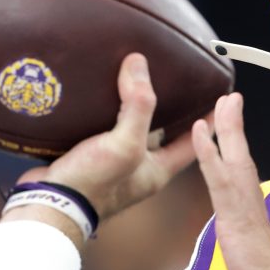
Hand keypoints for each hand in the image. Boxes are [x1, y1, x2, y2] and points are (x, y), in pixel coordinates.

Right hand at [7, 53, 196, 222]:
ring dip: (132, 106)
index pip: (193, 143)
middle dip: (168, 107)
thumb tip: (139, 65)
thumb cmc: (93, 185)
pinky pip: (103, 129)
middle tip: (174, 78)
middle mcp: (139, 168)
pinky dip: (105, 111)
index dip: (207, 122)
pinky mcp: (89, 157)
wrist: (48, 205)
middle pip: (161, 132)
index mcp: (157, 170)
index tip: (221, 99)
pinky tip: (101, 93)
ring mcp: (113, 163)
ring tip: (136, 76)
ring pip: (130, 128)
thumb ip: (138, 106)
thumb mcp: (125, 144)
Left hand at [178, 93, 269, 269]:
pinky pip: (225, 180)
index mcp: (251, 240)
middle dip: (232, 134)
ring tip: (222, 101)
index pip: (236, 194)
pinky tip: (203, 131)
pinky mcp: (244, 222)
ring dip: (226, 132)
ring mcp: (249, 219)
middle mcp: (251, 223)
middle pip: (239, 168)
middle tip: (228, 103)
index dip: (228, 166)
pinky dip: (214, 152)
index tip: (224, 145)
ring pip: (234, 166)